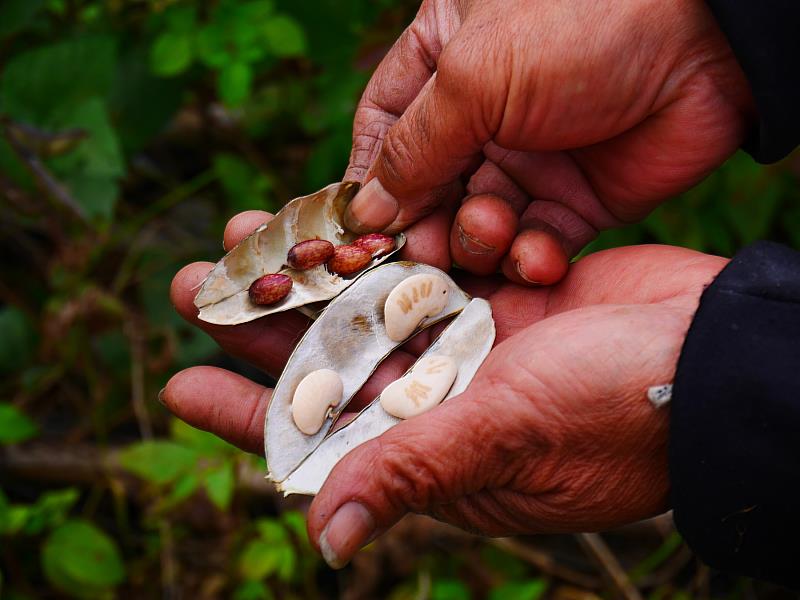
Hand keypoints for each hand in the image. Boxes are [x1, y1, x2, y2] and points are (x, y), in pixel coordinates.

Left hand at [162, 211, 725, 566]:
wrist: (709, 348)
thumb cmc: (622, 411)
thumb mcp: (508, 439)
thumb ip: (413, 473)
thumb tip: (327, 544)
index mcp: (434, 451)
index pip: (317, 439)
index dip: (244, 414)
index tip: (180, 385)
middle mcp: (441, 400)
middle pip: (328, 364)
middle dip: (260, 328)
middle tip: (195, 286)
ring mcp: (468, 344)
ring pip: (363, 310)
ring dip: (307, 279)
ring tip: (246, 238)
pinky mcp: (495, 295)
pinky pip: (417, 271)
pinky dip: (374, 251)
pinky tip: (332, 226)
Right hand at [343, 0, 752, 282]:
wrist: (707, 39)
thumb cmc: (578, 22)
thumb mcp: (473, 78)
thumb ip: (414, 149)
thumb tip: (368, 211)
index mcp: (446, 60)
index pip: (386, 129)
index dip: (369, 182)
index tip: (358, 231)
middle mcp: (483, 114)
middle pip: (427, 190)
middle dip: (422, 225)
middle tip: (421, 256)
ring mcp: (530, 160)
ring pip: (475, 225)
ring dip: (476, 241)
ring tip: (492, 231)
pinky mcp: (574, 202)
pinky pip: (532, 244)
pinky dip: (528, 258)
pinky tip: (535, 255)